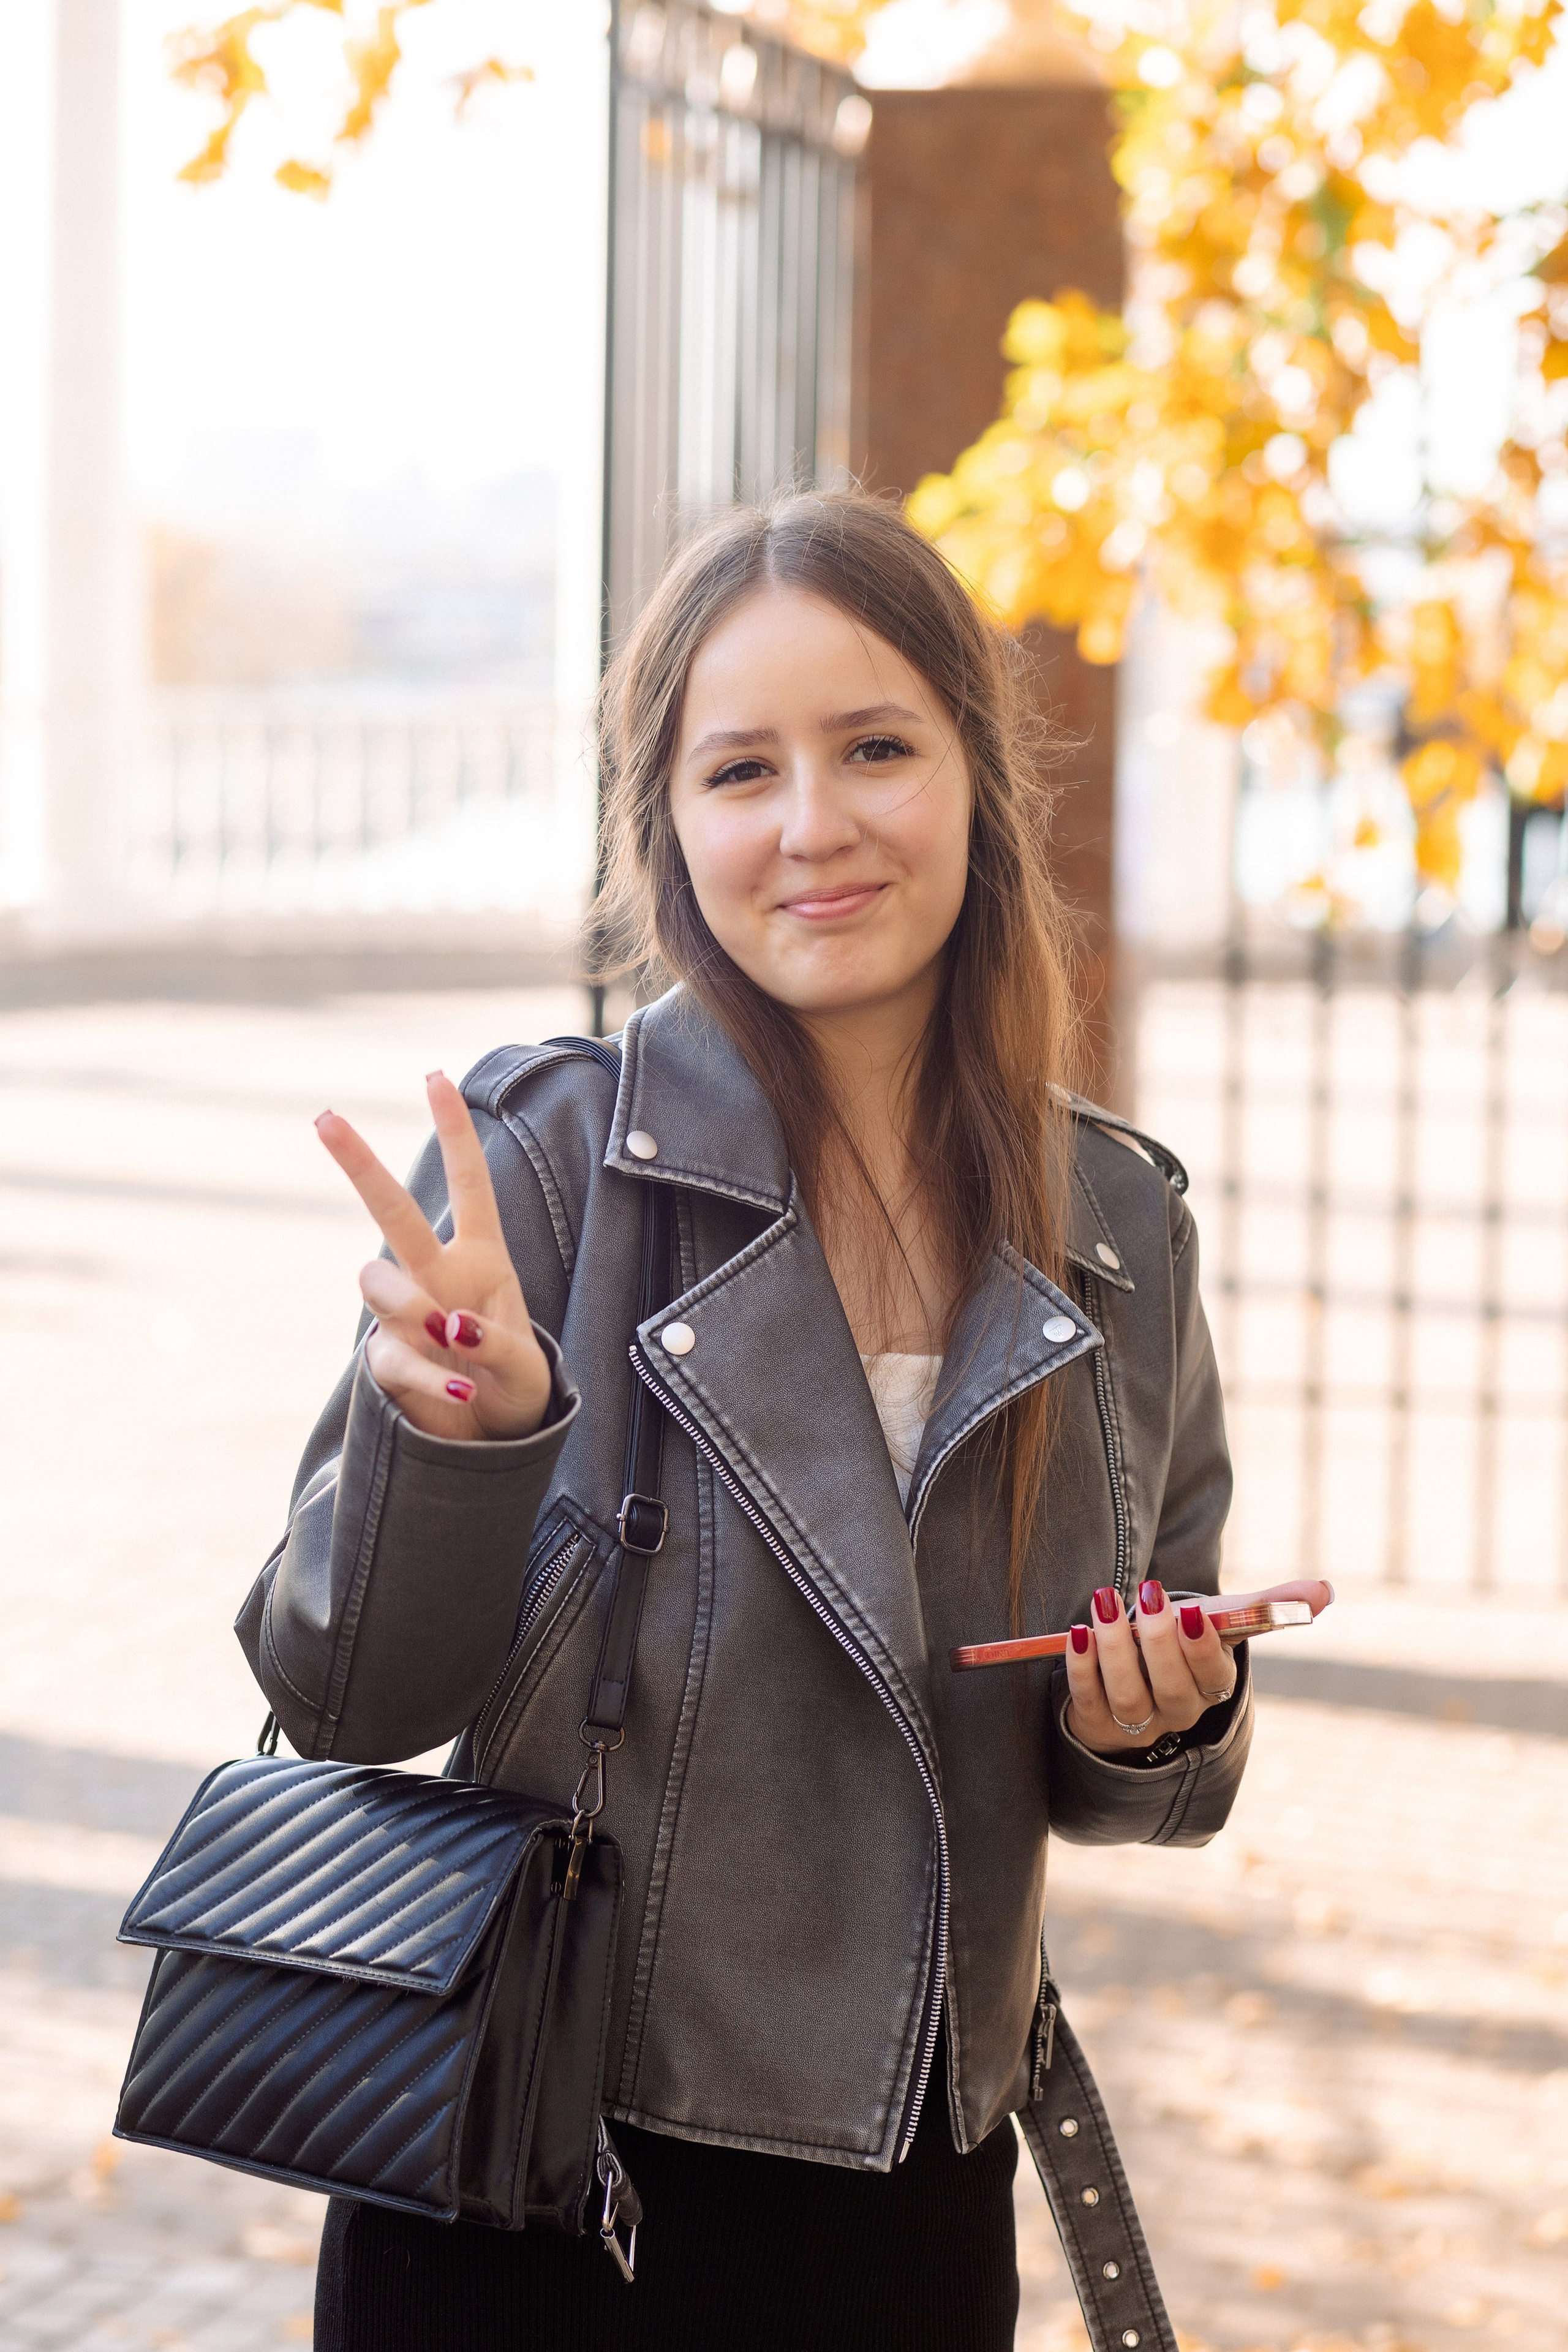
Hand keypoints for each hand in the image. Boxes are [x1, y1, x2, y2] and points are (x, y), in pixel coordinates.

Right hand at [315, 1071, 552, 1441]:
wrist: (493, 1441)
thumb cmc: (515, 1385)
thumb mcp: (528, 1366)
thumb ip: (497, 1344)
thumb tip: (446, 1325)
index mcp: (481, 1258)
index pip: (469, 1183)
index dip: (454, 1131)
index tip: (434, 1076)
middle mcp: (436, 1276)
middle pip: (393, 1211)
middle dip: (359, 1163)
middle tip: (325, 1117)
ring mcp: (406, 1316)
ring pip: (377, 1281)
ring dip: (406, 1301)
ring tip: (447, 1333)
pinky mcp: (388, 1361)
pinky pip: (393, 1356)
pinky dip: (429, 1377)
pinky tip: (461, 1394)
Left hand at [1064, 1577, 1333, 1756]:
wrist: (1134, 1678)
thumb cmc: (1185, 1641)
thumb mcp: (1222, 1620)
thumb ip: (1268, 1605)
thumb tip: (1325, 1591)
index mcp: (1213, 1684)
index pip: (1215, 1676)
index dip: (1202, 1648)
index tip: (1190, 1611)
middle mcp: (1179, 1711)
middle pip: (1173, 1689)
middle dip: (1159, 1642)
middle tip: (1147, 1594)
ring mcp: (1138, 1722)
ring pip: (1128, 1697)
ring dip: (1115, 1649)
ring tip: (1103, 1604)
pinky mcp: (1096, 1724)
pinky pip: (1089, 1702)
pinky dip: (1081, 1668)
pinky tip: (1076, 1633)